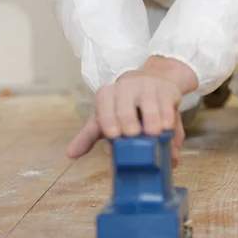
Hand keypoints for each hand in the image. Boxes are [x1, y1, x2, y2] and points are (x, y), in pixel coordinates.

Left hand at [66, 57, 196, 163]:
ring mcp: (148, 86)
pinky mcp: (168, 90)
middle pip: (125, 103)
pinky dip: (168, 117)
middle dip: (128, 118)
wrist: (153, 82)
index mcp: (108, 94)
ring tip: (153, 133)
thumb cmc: (126, 105)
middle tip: (132, 134)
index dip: (108, 119)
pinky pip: (168, 103)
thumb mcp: (107, 116)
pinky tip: (167, 127)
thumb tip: (70, 154)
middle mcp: (127, 86)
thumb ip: (89, 136)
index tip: (113, 135)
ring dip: (152, 118)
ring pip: (149, 102)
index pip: (104, 105)